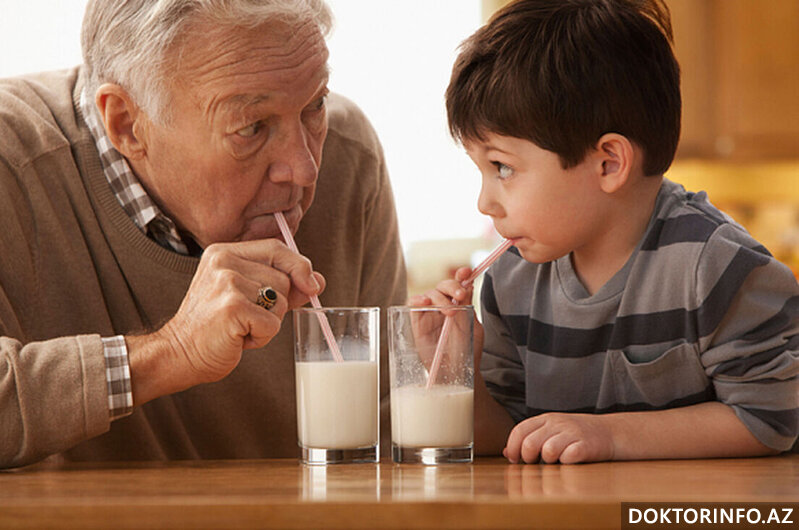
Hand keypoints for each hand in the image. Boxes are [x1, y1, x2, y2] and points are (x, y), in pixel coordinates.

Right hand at [145, 239, 323, 387]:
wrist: (179, 353)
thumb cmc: (216, 326)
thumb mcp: (248, 296)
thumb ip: (281, 284)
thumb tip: (318, 280)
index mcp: (224, 252)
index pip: (276, 248)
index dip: (299, 266)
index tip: (312, 286)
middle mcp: (223, 262)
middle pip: (283, 278)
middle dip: (277, 305)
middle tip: (247, 317)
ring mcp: (226, 283)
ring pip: (280, 302)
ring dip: (268, 322)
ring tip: (241, 326)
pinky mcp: (232, 307)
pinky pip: (272, 323)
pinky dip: (262, 337)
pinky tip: (238, 337)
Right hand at [408, 267, 483, 368]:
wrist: (457, 372)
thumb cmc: (467, 352)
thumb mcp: (472, 327)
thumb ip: (468, 305)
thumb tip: (468, 283)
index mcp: (460, 304)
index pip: (459, 284)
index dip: (461, 275)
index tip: (466, 272)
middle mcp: (444, 305)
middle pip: (443, 285)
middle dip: (452, 286)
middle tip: (460, 295)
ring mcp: (430, 313)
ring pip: (429, 292)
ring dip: (439, 296)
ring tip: (448, 310)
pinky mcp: (417, 322)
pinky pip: (412, 304)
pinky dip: (417, 299)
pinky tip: (425, 301)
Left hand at [504, 413, 615, 463]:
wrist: (611, 432)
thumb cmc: (576, 435)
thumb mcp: (551, 432)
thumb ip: (529, 439)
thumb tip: (506, 453)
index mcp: (546, 418)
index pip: (520, 430)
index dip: (513, 447)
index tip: (515, 460)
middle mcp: (558, 423)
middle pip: (530, 443)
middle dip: (527, 458)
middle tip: (534, 464)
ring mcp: (573, 433)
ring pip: (548, 451)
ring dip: (548, 462)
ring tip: (555, 462)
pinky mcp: (587, 445)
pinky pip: (568, 457)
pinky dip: (566, 463)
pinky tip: (569, 462)